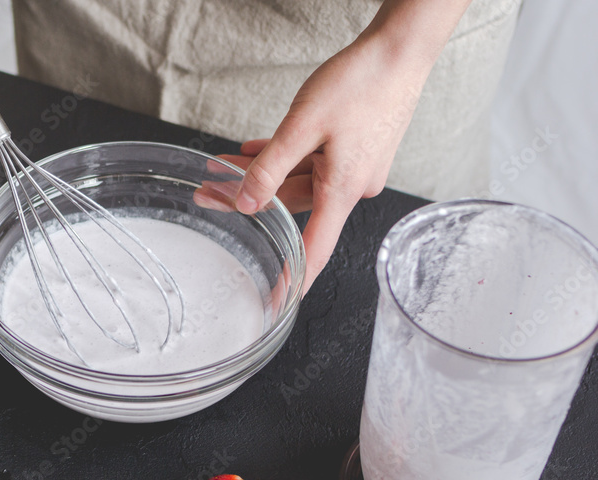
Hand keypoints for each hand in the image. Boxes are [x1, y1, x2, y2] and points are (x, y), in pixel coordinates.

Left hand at [229, 0, 471, 292]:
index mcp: (343, 190)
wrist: (400, 50)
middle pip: (291, 207)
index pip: (314, 249)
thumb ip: (271, 166)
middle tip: (207, 195)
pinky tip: (254, 150)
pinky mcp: (355, 150)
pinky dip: (284, 159)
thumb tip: (247, 202)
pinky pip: (311, 163)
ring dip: (261, 175)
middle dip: (248, 201)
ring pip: (298, 180)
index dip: (293, 279)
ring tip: (221, 166)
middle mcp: (352, 186)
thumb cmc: (361, 83)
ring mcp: (354, 168)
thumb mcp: (303, 126)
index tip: (276, 301)